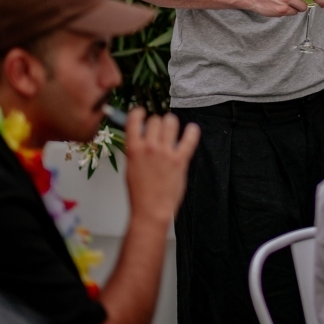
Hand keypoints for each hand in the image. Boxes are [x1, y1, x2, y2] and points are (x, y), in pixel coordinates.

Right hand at [124, 108, 199, 225]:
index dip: (138, 113)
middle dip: (158, 123)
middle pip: (155, 120)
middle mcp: (149, 147)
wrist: (151, 210)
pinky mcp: (180, 159)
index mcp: (133, 149)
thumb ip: (136, 151)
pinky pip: (189, 138)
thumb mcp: (131, 168)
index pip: (134, 119)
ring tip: (173, 129)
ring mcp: (166, 153)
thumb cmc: (140, 193)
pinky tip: (192, 130)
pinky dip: (192, 131)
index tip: (142, 113)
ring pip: (171, 122)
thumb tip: (140, 137)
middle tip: (160, 129)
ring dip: (172, 123)